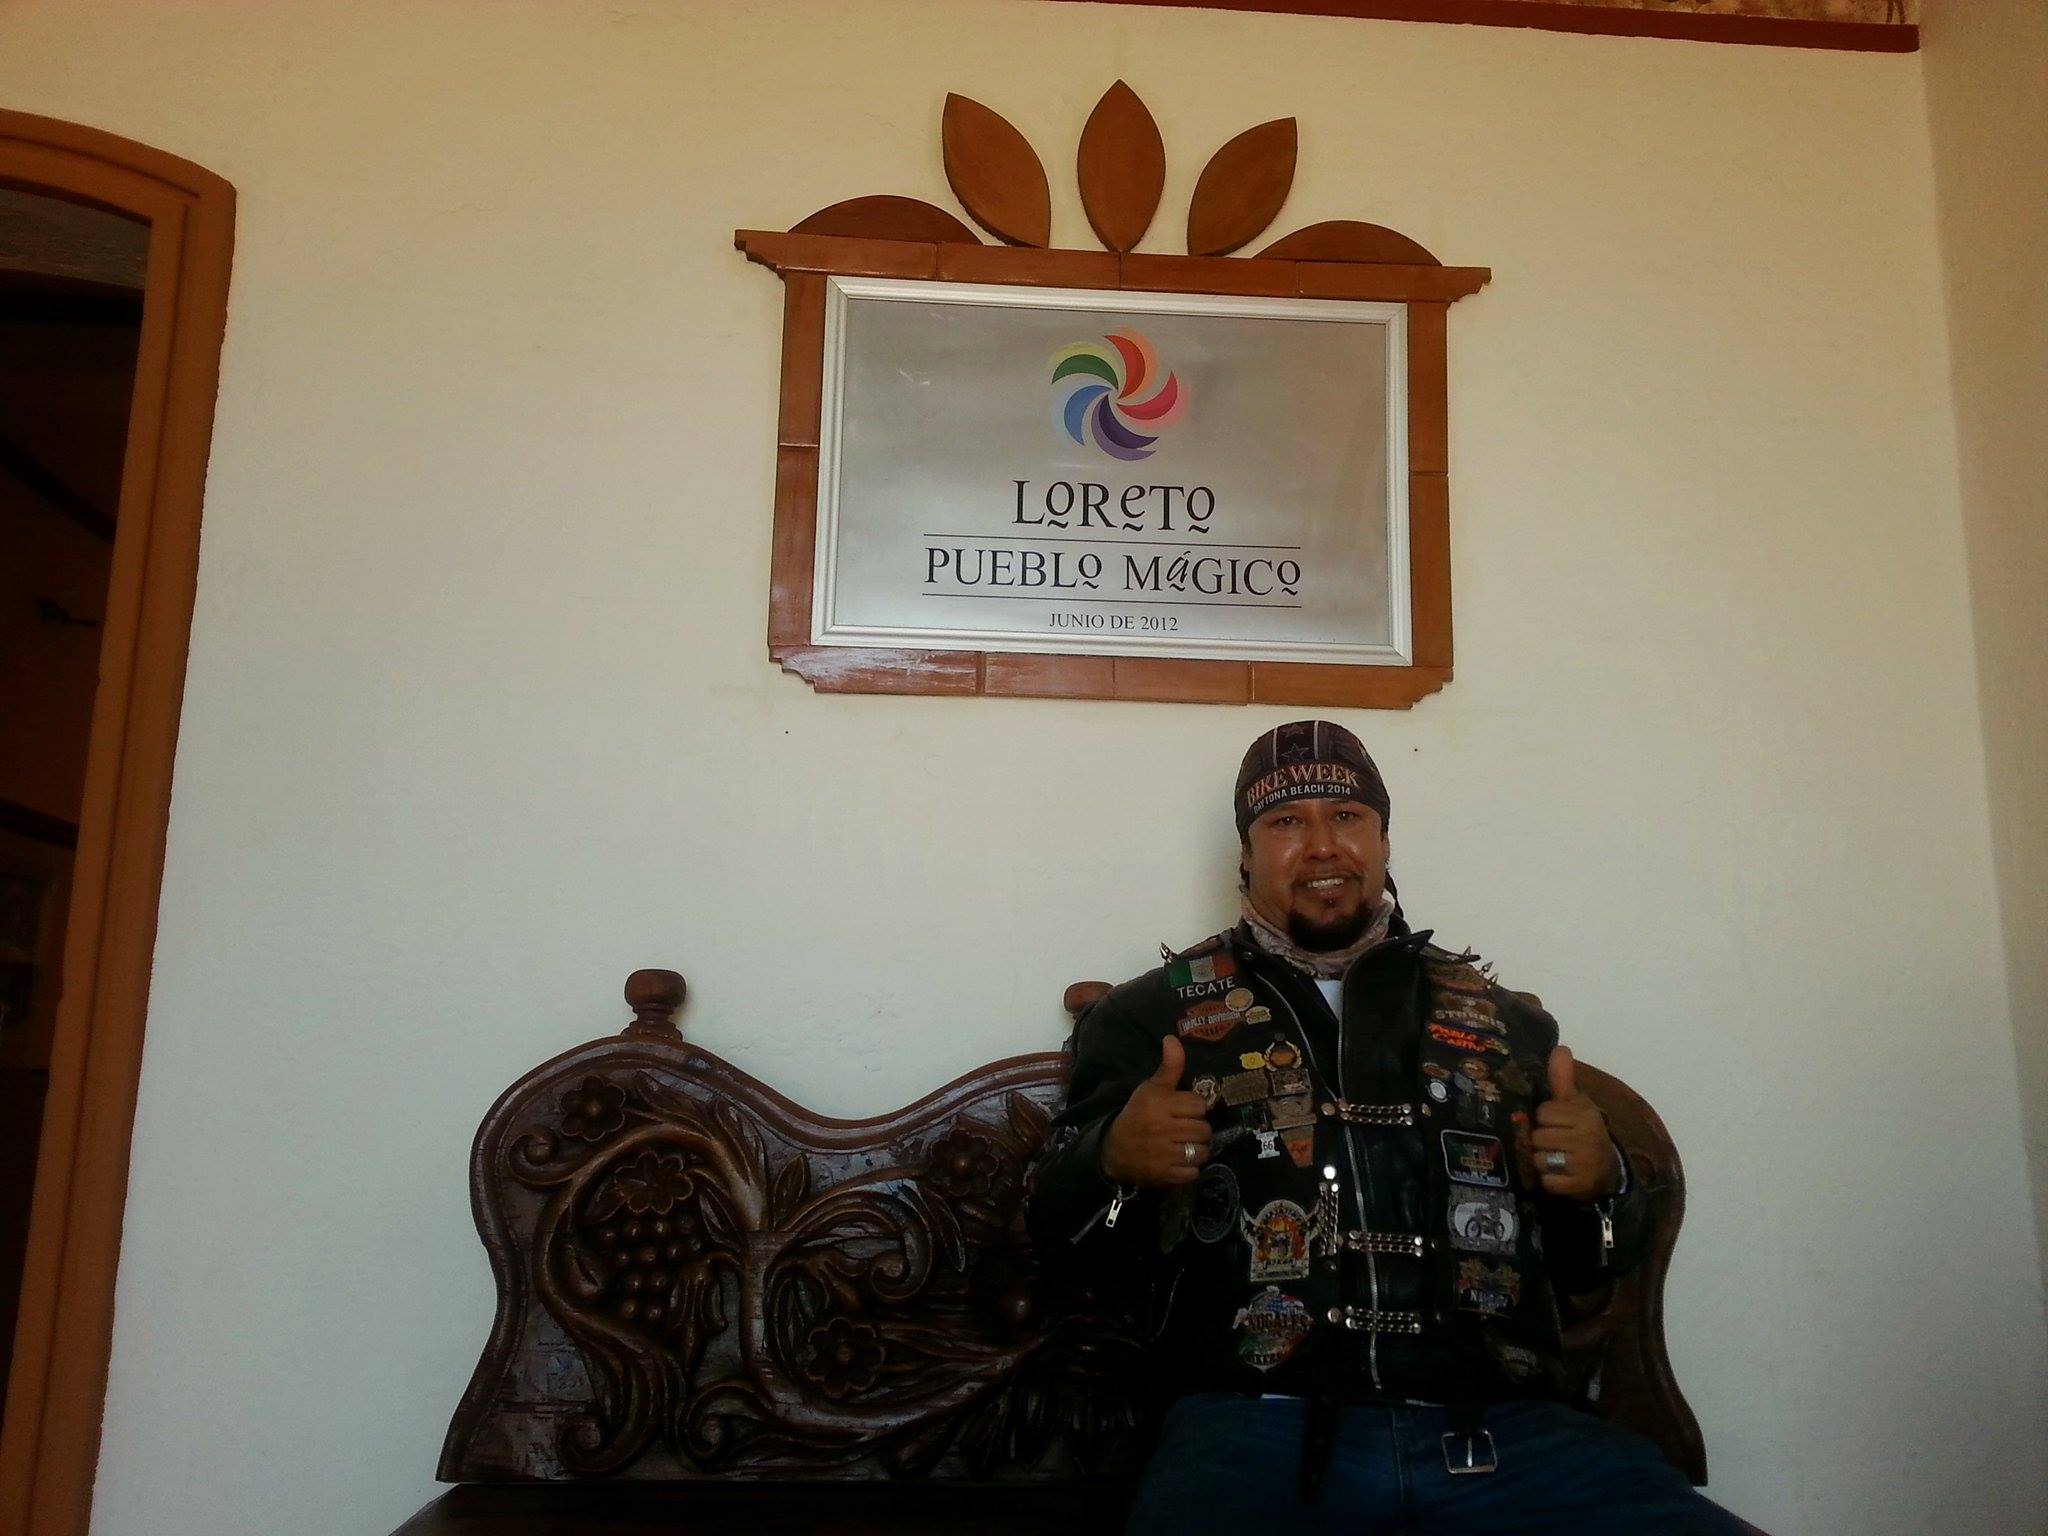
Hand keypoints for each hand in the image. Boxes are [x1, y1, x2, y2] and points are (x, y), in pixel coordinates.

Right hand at [1100, 1035, 1212, 1187]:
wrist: (1113, 1150)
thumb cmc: (1136, 1115)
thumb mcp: (1150, 1088)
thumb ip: (1168, 1066)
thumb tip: (1173, 1038)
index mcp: (1160, 1104)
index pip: (1198, 1105)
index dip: (1193, 1108)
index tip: (1183, 1110)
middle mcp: (1163, 1129)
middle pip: (1204, 1129)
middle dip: (1197, 1129)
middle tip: (1185, 1129)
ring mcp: (1165, 1154)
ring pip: (1203, 1151)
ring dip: (1198, 1150)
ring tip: (1185, 1145)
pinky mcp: (1166, 1175)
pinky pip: (1194, 1172)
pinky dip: (1191, 1169)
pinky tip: (1180, 1161)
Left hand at [1531, 1046, 1619, 1199]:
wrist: (1605, 1169)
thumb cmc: (1582, 1130)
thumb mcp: (1575, 1103)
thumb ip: (1563, 1078)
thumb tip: (1561, 1048)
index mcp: (1584, 1114)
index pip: (1543, 1113)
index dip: (1545, 1119)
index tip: (1556, 1123)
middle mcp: (1587, 1137)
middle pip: (1538, 1137)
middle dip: (1542, 1141)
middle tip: (1556, 1143)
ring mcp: (1585, 1163)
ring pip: (1540, 1159)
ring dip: (1543, 1162)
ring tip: (1557, 1159)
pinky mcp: (1580, 1185)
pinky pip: (1548, 1182)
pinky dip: (1549, 1181)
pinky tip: (1561, 1176)